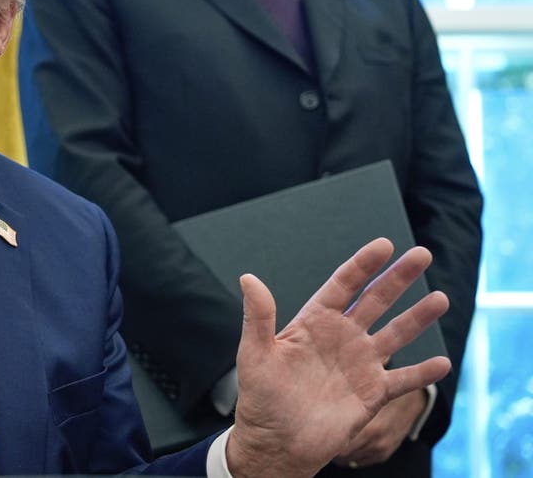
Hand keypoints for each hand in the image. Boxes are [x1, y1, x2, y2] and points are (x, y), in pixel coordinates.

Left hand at [226, 238, 450, 477]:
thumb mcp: (255, 354)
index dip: (363, 265)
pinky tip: (442, 362)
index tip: (383, 245)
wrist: (276, 443)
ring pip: (395, 334)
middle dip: (398, 278)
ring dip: (418, 318)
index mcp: (314, 323)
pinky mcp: (372, 393)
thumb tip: (248, 278)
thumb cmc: (260, 399)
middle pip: (376, 300)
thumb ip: (258, 316)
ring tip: (440, 298)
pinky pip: (403, 380)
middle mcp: (341, 338)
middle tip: (422, 254)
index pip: (342, 285)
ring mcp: (359, 364)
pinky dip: (422, 373)